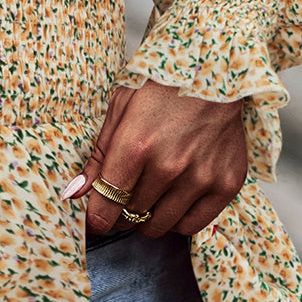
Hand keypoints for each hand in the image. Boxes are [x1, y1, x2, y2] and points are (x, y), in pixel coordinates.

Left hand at [61, 80, 247, 240]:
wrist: (213, 75)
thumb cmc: (162, 89)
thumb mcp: (119, 111)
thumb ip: (98, 157)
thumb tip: (75, 193)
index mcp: (135, 146)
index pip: (105, 207)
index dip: (95, 218)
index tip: (95, 218)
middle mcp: (169, 166)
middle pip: (131, 216)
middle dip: (121, 210)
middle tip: (124, 195)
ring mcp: (201, 177)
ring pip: (159, 225)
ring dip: (148, 216)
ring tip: (150, 194)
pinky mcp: (226, 184)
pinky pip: (192, 226)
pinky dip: (178, 219)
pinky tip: (174, 199)